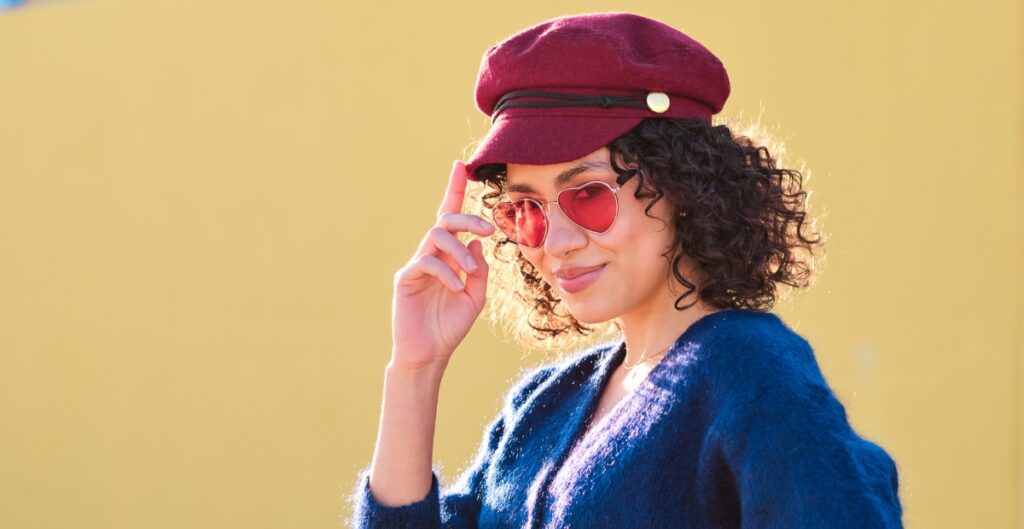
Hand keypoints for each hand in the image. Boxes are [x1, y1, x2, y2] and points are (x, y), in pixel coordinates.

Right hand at [390, 160, 494, 370]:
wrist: (430, 353)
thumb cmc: (450, 326)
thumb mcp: (476, 297)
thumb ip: (479, 270)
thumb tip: (478, 242)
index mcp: (449, 256)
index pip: (450, 217)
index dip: (454, 190)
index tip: (461, 166)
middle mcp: (432, 254)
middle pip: (445, 220)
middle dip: (468, 218)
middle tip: (489, 230)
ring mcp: (417, 265)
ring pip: (436, 236)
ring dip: (459, 250)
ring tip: (471, 271)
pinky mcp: (405, 278)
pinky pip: (426, 262)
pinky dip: (446, 271)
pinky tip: (456, 286)